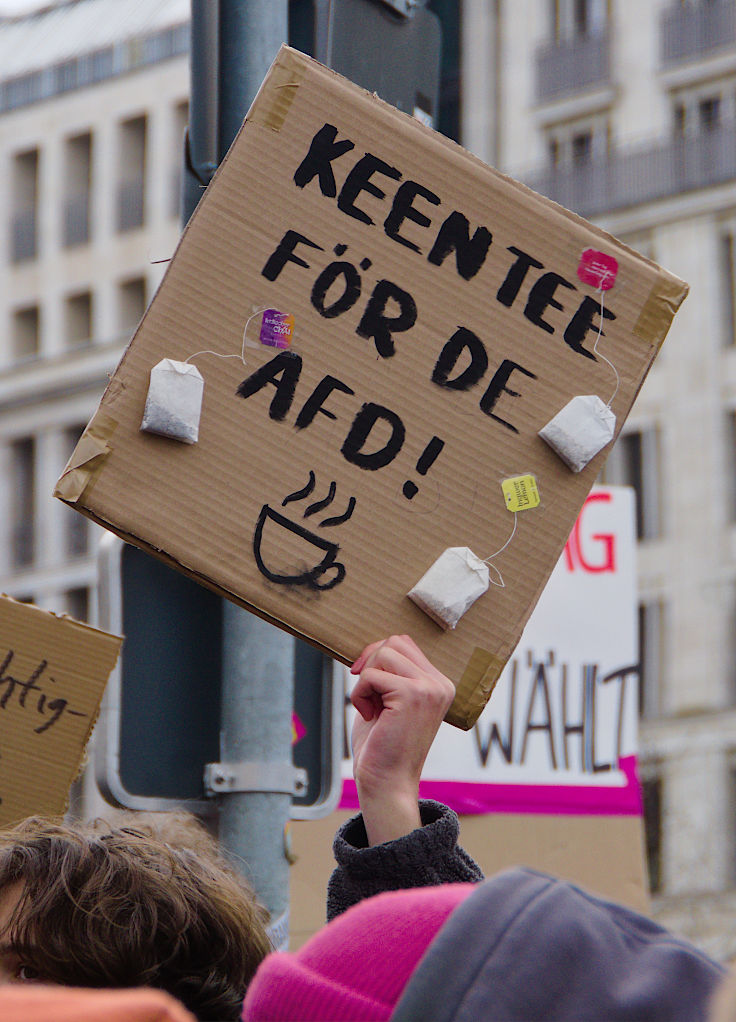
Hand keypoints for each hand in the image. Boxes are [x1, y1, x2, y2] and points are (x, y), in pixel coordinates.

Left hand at [350, 634, 454, 845]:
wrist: (387, 783)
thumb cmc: (382, 744)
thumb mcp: (389, 701)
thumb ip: (390, 673)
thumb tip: (375, 645)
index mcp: (439, 684)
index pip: (405, 643)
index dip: (377, 655)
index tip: (364, 679)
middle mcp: (440, 684)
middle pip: (395, 642)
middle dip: (371, 663)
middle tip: (366, 694)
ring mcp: (430, 689)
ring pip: (384, 653)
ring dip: (366, 679)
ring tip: (371, 706)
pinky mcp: (413, 695)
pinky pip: (371, 675)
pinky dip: (359, 694)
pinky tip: (369, 716)